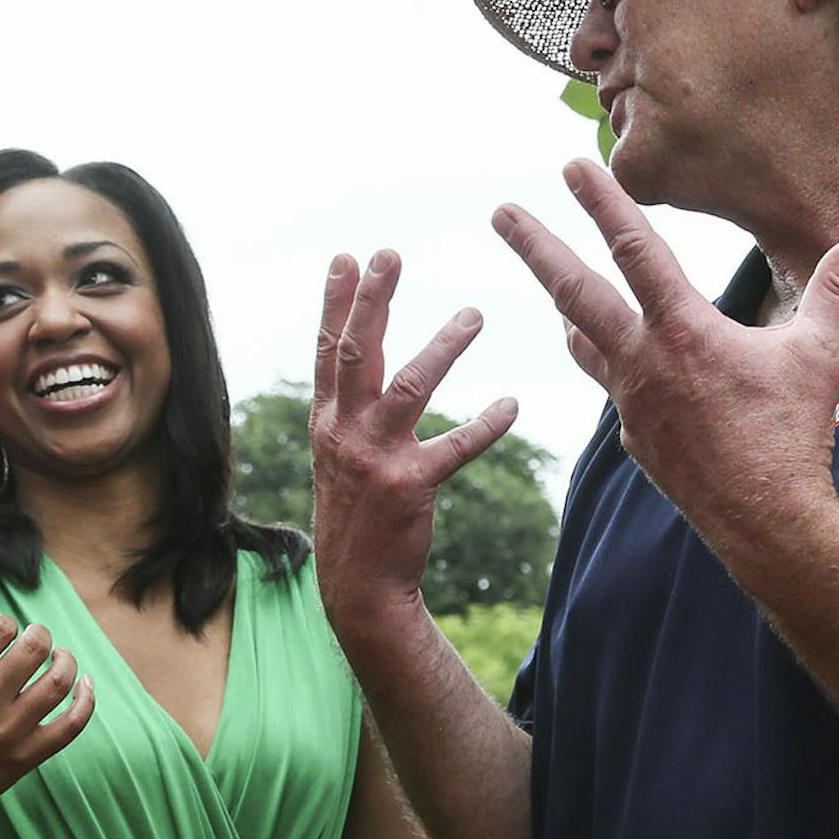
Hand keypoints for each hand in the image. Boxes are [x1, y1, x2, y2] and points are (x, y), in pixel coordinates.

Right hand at [0, 576, 95, 835]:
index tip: (1, 636)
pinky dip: (86, 701)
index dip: (5, 625)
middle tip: (36, 639)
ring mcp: (6, 735)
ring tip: (60, 657)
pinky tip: (84, 686)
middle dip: (40, 635)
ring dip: (66, 661)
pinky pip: (71, 725)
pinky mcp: (26, 758)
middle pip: (33, 649)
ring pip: (57, 682)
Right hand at [309, 250, 518, 646]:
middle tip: (390, 253)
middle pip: (355, 353)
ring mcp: (375, 459)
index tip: (348, 256)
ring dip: (443, 347)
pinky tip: (512, 404)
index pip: (328, 350)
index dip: (336, 302)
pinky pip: (455, 448)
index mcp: (327, 422)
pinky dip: (486, 425)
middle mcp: (344, 433)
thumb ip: (349, 408)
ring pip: (408, 388)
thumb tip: (361, 358)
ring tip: (474, 313)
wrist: (358, 585)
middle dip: (372, 301)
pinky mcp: (410, 487)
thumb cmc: (356, 514)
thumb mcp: (337, 456)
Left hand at [492, 159, 838, 548]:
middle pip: (575, 289)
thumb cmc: (793, 432)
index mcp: (683, 330)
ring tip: (548, 287)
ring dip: (566, 308)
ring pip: (583, 341)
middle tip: (500, 213)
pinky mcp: (634, 436)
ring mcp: (630, 401)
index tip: (572, 166)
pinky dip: (606, 364)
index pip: (635, 249)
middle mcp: (643, 360)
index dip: (602, 202)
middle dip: (536, 246)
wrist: (764, 518)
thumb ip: (837, 286)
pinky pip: (612, 387)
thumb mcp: (819, 350)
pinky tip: (610, 358)